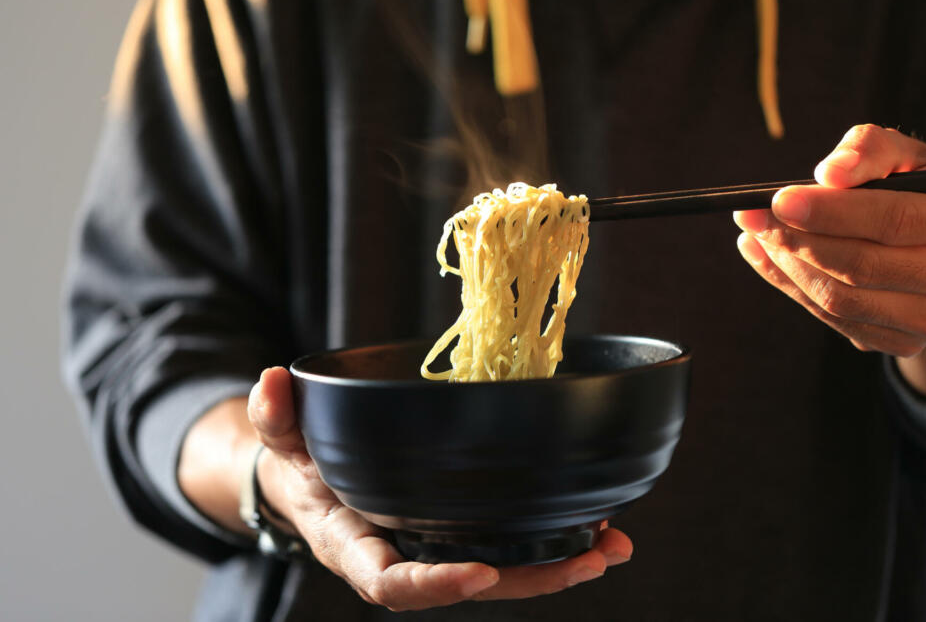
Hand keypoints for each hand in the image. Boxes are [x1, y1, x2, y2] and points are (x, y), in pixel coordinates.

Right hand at [247, 367, 632, 611]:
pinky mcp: (460, 536)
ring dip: (559, 564)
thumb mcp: (282, 441)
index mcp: (356, 547)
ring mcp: (437, 551)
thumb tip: (271, 382)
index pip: (395, 584)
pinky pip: (508, 547)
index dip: (439, 584)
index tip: (484, 571)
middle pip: (471, 586)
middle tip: (591, 558)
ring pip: (502, 572)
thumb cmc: (301, 467)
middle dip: (532, 579)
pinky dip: (552, 542)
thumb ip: (275, 417)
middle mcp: (404, 560)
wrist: (316, 487)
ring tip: (612, 547)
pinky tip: (597, 527)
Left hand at [733, 124, 925, 393]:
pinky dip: (792, 288)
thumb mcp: (910, 157)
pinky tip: (767, 258)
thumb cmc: (925, 190)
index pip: (892, 220)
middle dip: (796, 239)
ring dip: (786, 266)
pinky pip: (836, 321)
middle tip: (751, 216)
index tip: (778, 199)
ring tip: (755, 233)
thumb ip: (871, 150)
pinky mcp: (908, 344)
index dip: (830, 211)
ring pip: (842, 300)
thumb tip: (828, 174)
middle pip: (862, 266)